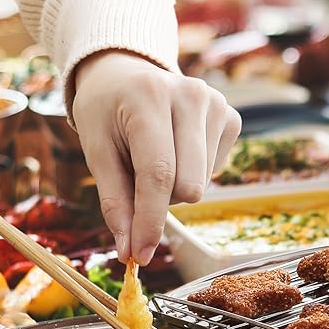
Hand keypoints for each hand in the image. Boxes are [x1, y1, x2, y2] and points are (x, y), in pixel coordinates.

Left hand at [73, 52, 240, 264]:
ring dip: (175, 185)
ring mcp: (217, 104)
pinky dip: (192, 172)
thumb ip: (114, 200)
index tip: (139, 255)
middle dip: (159, 201)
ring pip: (202, 184)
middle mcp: (190, 95)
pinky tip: (177, 147)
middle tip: (135, 179)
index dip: (149, 220)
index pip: (158, 173)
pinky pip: (214, 172)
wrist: (126, 72)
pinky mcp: (232, 116)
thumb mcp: (96, 150)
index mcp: (149, 97)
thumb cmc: (106, 112)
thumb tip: (131, 250)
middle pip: (187, 185)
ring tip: (154, 155)